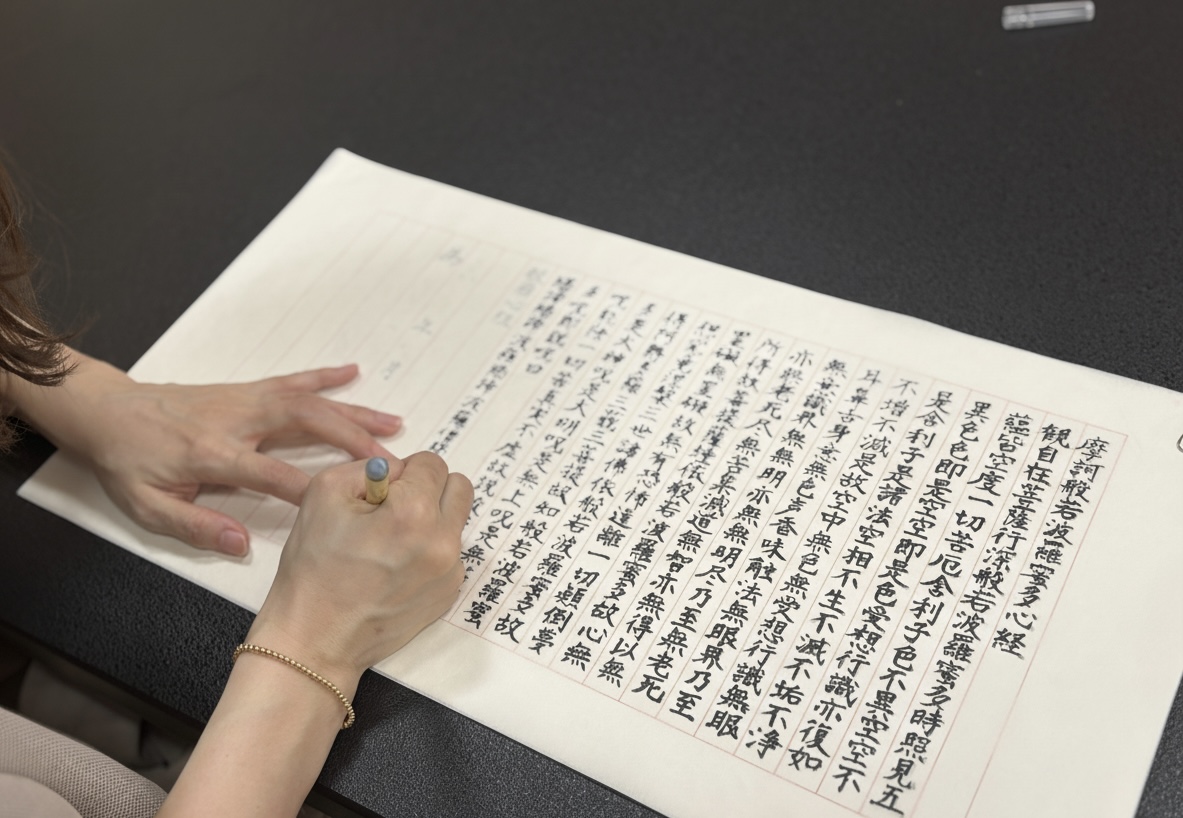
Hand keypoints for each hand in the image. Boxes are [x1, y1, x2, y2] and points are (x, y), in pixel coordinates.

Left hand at [10, 350, 401, 554]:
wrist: (108, 412)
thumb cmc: (128, 462)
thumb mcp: (147, 505)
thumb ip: (195, 525)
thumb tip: (239, 544)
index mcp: (214, 453)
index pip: (274, 472)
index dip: (312, 488)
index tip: (348, 504)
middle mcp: (237, 421)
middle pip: (306, 423)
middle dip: (352, 441)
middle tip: (389, 460)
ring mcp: (245, 400)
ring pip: (309, 401)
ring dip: (353, 412)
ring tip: (393, 424)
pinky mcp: (245, 390)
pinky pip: (292, 381)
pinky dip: (324, 377)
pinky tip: (352, 374)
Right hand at [247, 454, 471, 690]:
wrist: (316, 640)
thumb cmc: (314, 569)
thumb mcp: (325, 493)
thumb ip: (368, 467)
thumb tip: (398, 470)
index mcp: (415, 513)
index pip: (432, 463)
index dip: (402, 471)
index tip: (380, 492)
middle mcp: (443, 542)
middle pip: (458, 487)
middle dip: (428, 489)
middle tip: (392, 509)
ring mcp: (451, 572)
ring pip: (454, 522)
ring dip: (430, 521)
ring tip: (388, 544)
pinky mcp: (449, 594)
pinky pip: (450, 555)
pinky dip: (429, 552)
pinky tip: (395, 569)